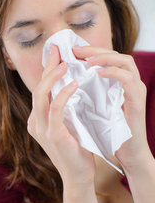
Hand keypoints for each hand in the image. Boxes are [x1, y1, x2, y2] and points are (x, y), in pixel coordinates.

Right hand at [27, 45, 95, 186]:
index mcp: (36, 120)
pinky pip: (55, 108)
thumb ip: (64, 109)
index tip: (55, 54)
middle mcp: (34, 123)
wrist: (78, 175)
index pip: (39, 90)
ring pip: (41, 95)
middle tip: (57, 50)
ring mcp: (40, 129)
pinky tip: (74, 84)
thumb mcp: (68, 125)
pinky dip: (63, 94)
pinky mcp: (52, 135)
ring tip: (65, 64)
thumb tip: (71, 86)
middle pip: (37, 88)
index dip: (46, 71)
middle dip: (47, 67)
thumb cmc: (76, 150)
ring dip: (53, 77)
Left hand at [72, 46, 149, 171]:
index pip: (107, 58)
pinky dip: (113, 72)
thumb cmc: (110, 132)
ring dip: (104, 57)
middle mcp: (130, 82)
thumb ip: (88, 94)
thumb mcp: (95, 108)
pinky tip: (98, 72)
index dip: (89, 52)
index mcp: (119, 83)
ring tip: (87, 59)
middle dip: (94, 50)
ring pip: (125, 61)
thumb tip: (65, 85)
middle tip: (75, 50)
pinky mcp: (138, 100)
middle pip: (116, 54)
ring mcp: (136, 89)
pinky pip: (128, 79)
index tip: (70, 52)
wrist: (128, 153)